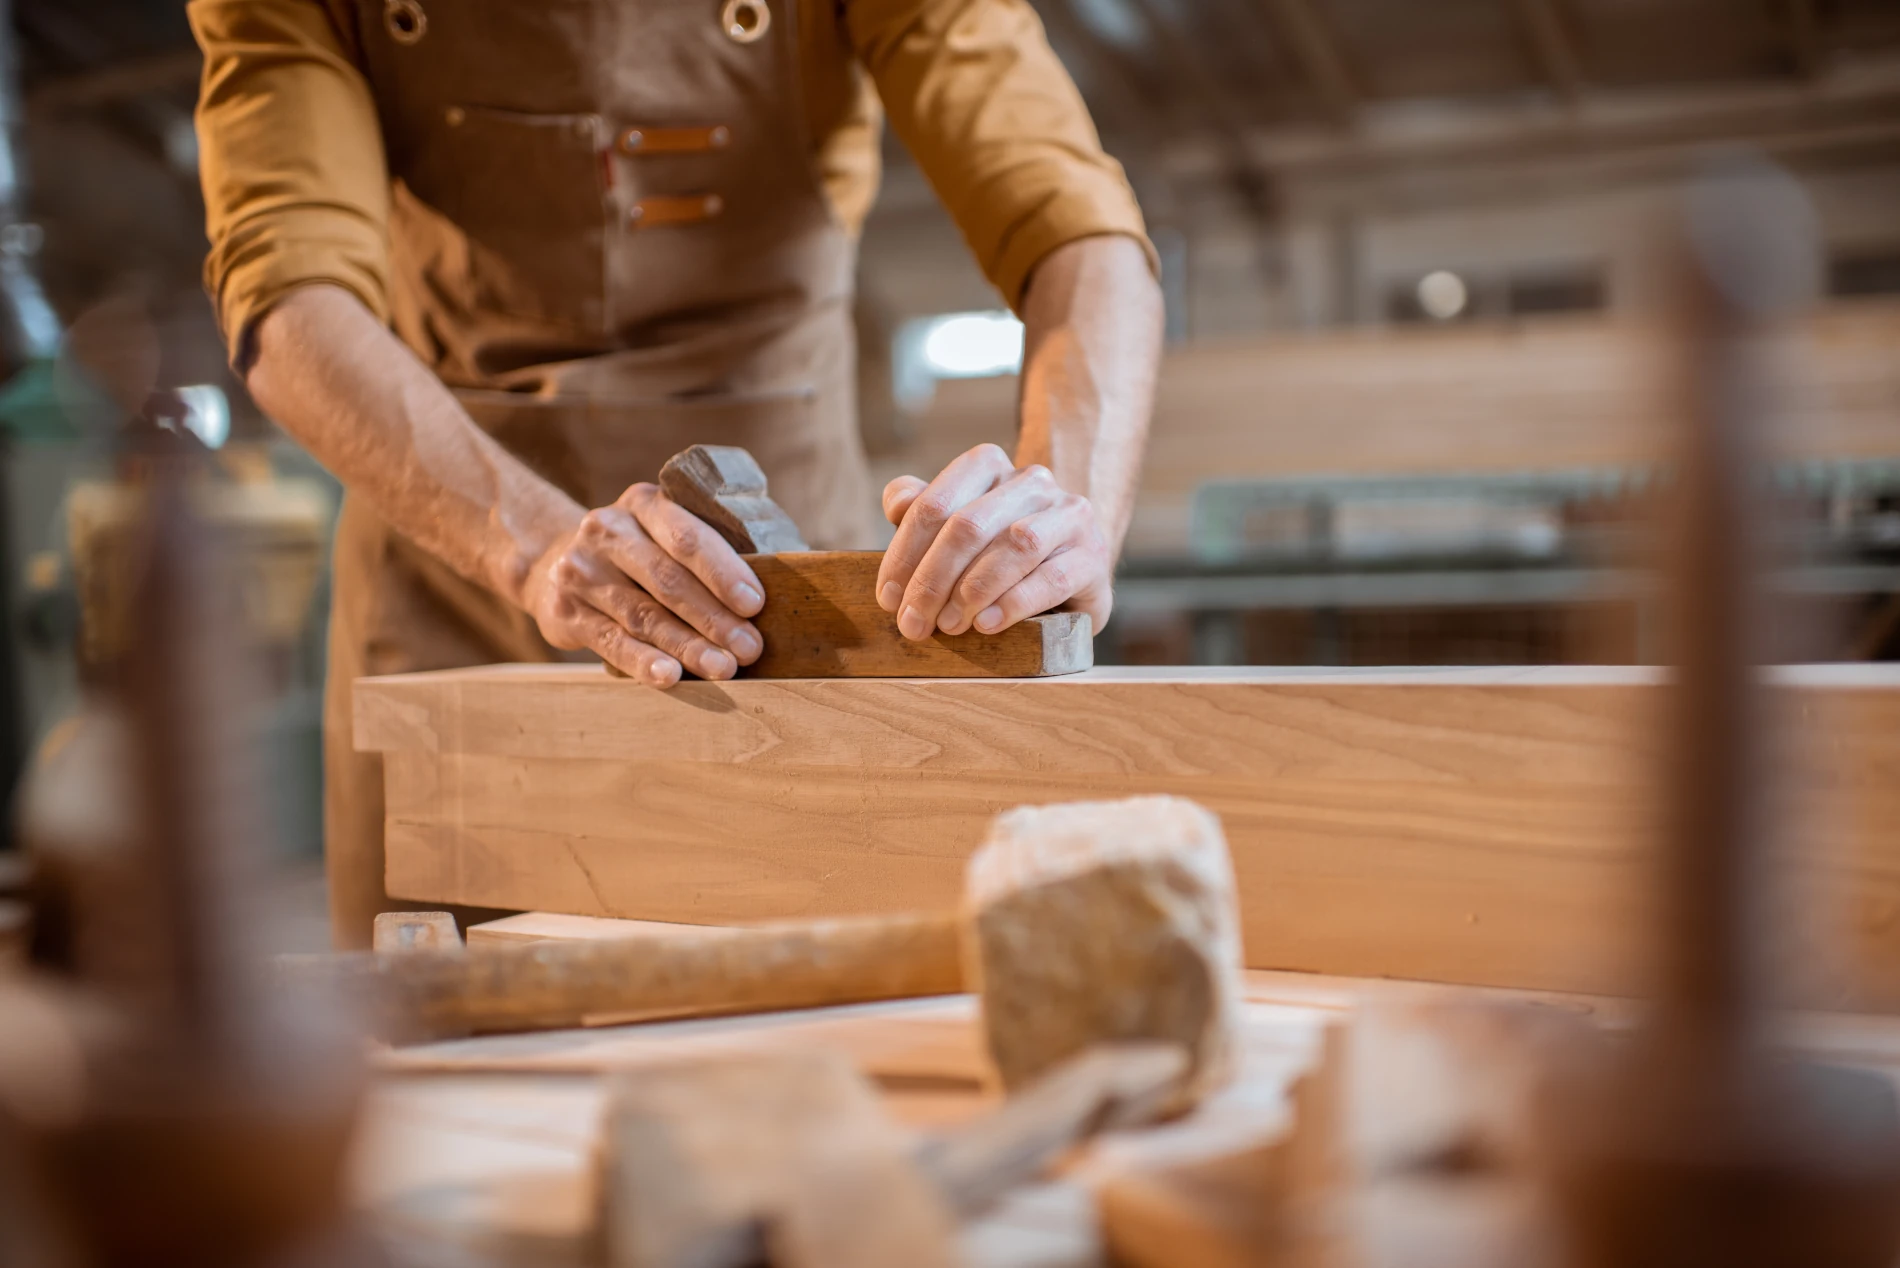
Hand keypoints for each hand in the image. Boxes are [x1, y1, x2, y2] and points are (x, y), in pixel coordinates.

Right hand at [521, 483, 764, 685]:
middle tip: (749, 648)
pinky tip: (670, 676)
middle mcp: (607, 530)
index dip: (723, 572)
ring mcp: (582, 571)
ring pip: (643, 614)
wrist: (555, 561)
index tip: (756, 604)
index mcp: (644, 503)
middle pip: (668, 580)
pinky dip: (643, 661)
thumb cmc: (640, 553)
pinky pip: (612, 641)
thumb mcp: (664, 533)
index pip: (687, 537)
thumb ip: (705, 552)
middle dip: (714, 618)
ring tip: (723, 669)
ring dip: (687, 646)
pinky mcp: (565, 612)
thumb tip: (763, 602)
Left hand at [876, 443, 1111, 639]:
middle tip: (914, 623)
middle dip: (933, 580)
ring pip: (1015, 546)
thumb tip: (896, 504)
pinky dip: (1014, 603)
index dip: (904, 554)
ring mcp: (1069, 515)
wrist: (1067, 575)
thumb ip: (921, 509)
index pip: (935, 504)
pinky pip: (1051, 577)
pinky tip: (988, 624)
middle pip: (970, 526)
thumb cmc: (997, 552)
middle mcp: (1032, 482)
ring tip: (950, 626)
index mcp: (989, 466)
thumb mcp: (955, 527)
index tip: (888, 599)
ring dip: (973, 592)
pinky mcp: (1092, 555)